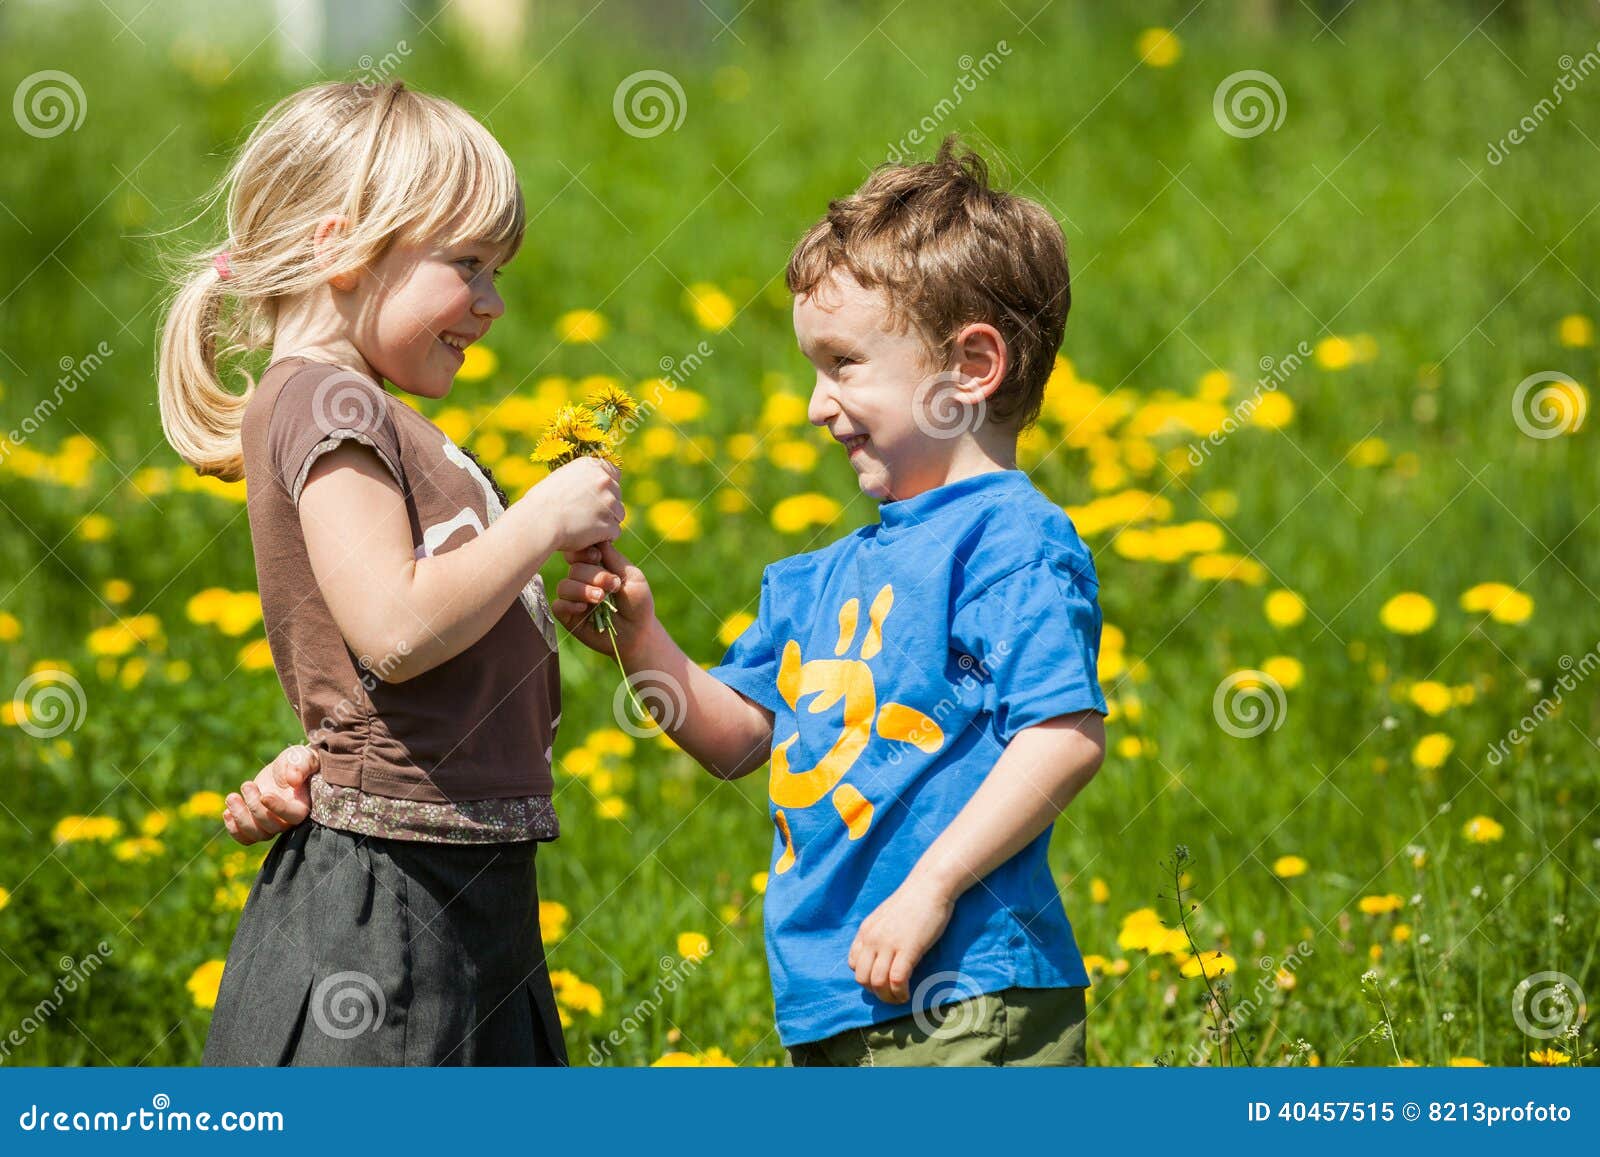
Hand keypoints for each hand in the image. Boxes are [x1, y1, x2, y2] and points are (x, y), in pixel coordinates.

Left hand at [223, 745, 316, 844]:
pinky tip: (227, 812)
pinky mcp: (256, 824)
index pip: (293, 816)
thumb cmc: (297, 762)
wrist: (285, 769)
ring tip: (232, 797)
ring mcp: (271, 824)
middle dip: (254, 807)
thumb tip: (293, 780)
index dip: (278, 809)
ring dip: (240, 818)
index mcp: (302, 805)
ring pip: (256, 834)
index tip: (264, 795)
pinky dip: (233, 829)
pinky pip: (245, 838)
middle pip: (272, 827)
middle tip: (247, 784)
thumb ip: (300, 766)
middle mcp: (288, 820)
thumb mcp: (302, 758)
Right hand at [531, 458, 623, 553]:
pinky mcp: (609, 524)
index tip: (595, 496)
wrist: (538, 522)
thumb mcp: (562, 477)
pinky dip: (604, 537)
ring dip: (607, 521)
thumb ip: (583, 477)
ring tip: (585, 525)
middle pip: (617, 494)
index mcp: (592, 465)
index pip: (614, 472)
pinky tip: (588, 536)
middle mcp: (604, 480)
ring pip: (619, 514)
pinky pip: (615, 532)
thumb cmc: (543, 502)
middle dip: (606, 505)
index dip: (606, 486)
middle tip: (586, 514)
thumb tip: (597, 480)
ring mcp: (609, 503)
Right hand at [552, 542, 655, 657]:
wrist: (638, 633)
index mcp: (596, 567)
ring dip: (583, 590)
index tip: (599, 558)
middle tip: (612, 586)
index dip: (585, 552)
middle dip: (593, 575)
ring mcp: (574, 598)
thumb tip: (597, 538)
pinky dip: (570, 604)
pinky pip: (559, 605)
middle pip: (574, 568)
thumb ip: (614, 558)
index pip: (579, 551)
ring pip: (564, 586)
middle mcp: (582, 580)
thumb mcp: (632, 576)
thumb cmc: (638, 603)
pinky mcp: (568, 616)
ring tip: (601, 598)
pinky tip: (584, 608)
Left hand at [848, 878, 956, 1002]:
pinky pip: (897, 980)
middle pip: (862, 978)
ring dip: (888, 997)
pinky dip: (900, 993)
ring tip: (900, 998)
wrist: (930, 886)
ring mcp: (888, 944)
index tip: (881, 981)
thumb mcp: (885, 917)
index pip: (853, 964)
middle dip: (875, 992)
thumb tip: (882, 955)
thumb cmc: (913, 901)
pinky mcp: (908, 949)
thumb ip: (879, 934)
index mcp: (866, 931)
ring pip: (877, 983)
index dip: (866, 977)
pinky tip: (907, 994)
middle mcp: (872, 939)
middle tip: (891, 995)